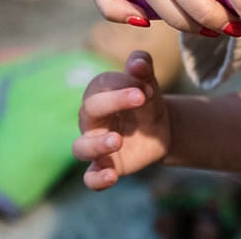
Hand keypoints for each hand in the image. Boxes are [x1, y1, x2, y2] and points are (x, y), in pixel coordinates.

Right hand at [73, 51, 171, 190]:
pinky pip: (91, 177)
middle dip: (112, 102)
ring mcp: (95, 144)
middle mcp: (91, 120)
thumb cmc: (145, 100)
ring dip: (97, 145)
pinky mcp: (105, 166)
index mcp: (99, 94)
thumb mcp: (148, 83)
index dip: (124, 83)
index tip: (148, 86)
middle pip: (89, 110)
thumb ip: (143, 69)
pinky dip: (97, 179)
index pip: (102, 85)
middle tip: (140, 97)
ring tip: (117, 140)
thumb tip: (139, 62)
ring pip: (81, 147)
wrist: (159, 127)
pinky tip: (111, 176)